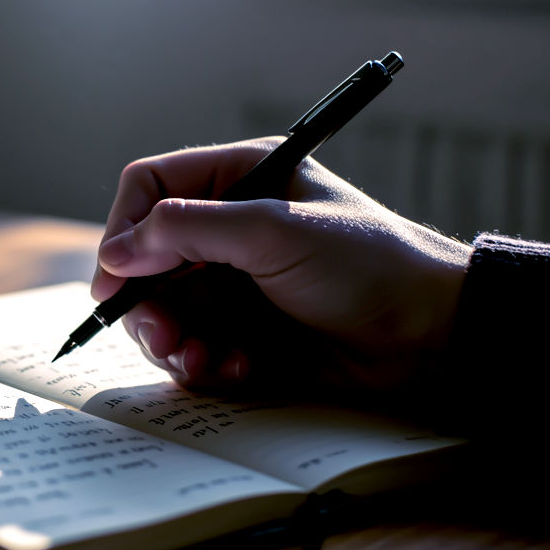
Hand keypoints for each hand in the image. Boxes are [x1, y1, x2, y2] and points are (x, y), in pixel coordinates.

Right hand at [91, 137, 472, 393]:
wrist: (435, 335)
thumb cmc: (371, 265)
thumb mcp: (276, 233)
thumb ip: (190, 230)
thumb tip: (118, 250)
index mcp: (239, 179)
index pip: (151, 188)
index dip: (123, 229)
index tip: (115, 279)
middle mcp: (230, 227)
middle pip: (146, 259)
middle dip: (146, 302)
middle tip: (163, 336)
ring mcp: (236, 282)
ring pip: (165, 310)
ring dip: (173, 341)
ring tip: (201, 360)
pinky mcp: (246, 330)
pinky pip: (196, 346)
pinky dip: (204, 364)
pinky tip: (236, 370)